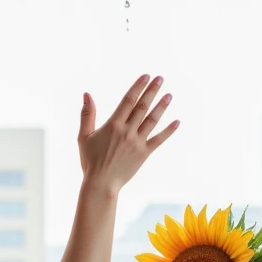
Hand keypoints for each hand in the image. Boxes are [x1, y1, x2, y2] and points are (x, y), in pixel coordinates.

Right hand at [77, 73, 178, 192]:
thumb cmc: (91, 161)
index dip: (138, 87)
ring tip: (169, 95)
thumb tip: (86, 94)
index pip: (128, 100)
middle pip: (142, 106)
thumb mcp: (84, 137)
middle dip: (152, 91)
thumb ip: (87, 115)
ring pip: (152, 120)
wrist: (101, 184)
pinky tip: (177, 122)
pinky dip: (168, 131)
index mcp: (113, 125)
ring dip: (161, 107)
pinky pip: (159, 140)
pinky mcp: (144, 154)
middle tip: (160, 79)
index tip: (146, 76)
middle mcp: (127, 131)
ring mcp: (137, 142)